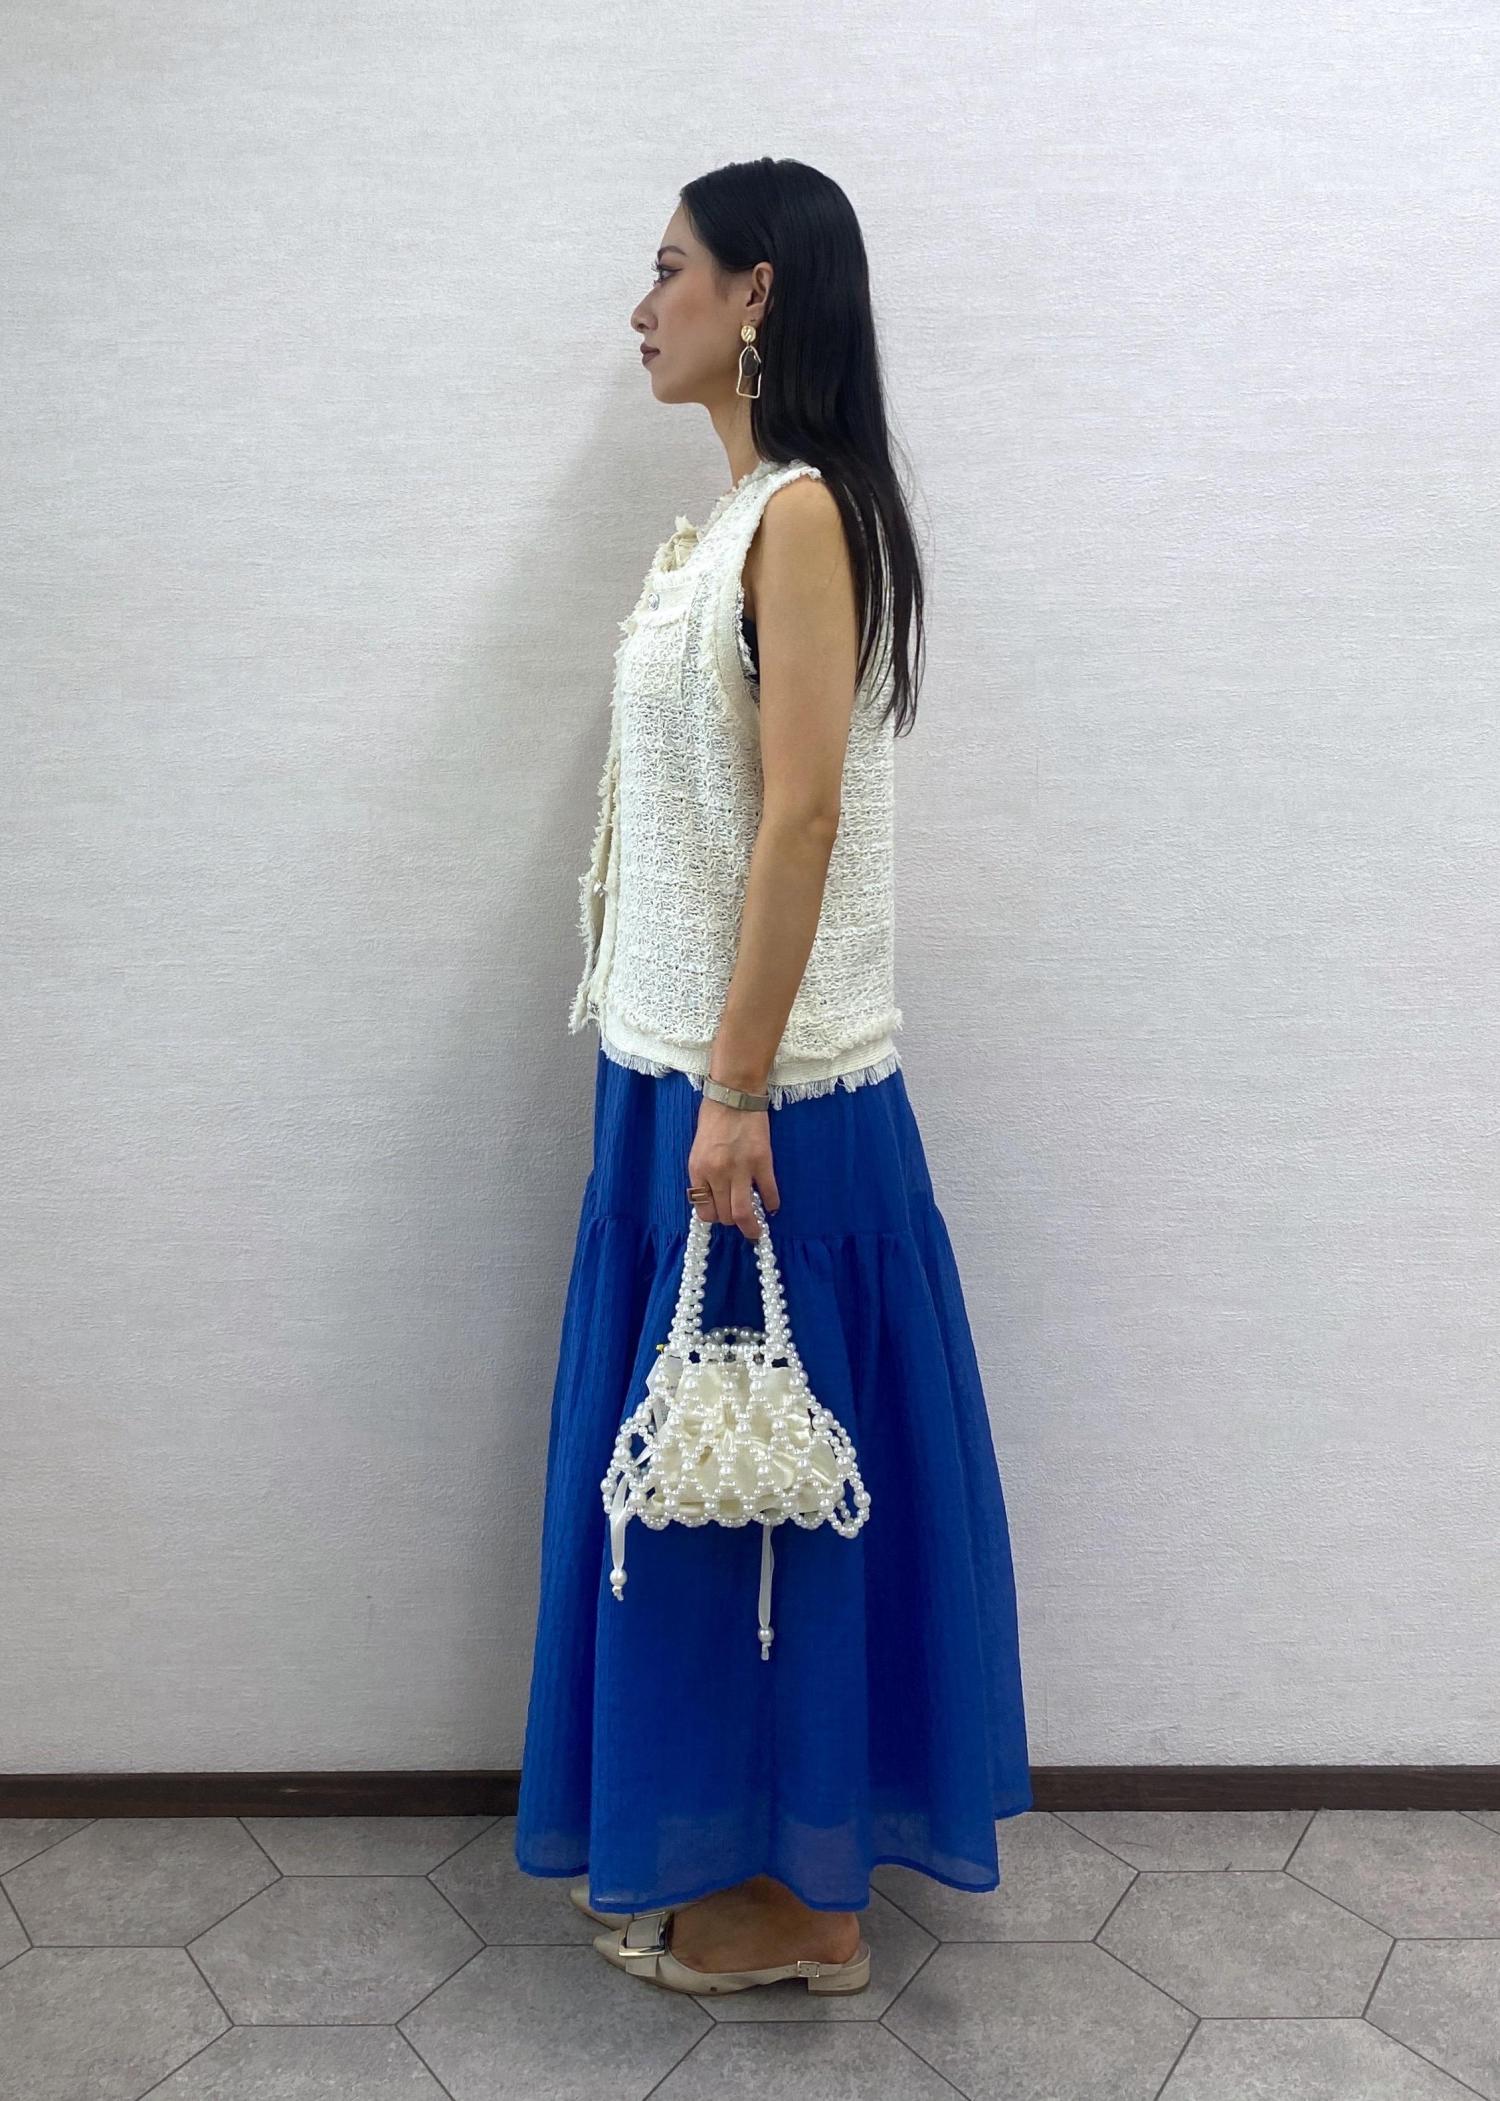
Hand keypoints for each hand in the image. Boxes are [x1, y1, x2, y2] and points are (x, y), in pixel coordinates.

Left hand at [688, 1096, 780, 1239]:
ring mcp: (740, 1169)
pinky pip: (768, 1192)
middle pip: (725, 1215)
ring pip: (743, 1212)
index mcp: (698, 1171)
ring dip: (751, 1227)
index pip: (704, 1211)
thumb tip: (715, 1200)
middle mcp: (716, 1174)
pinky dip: (771, 1204)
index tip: (722, 1214)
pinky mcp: (762, 1162)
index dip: (714, 1216)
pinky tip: (771, 1207)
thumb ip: (705, 1176)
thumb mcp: (698, 1151)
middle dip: (733, 1222)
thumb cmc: (713, 1121)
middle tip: (741, 1220)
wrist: (733, 1096)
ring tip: (756, 1231)